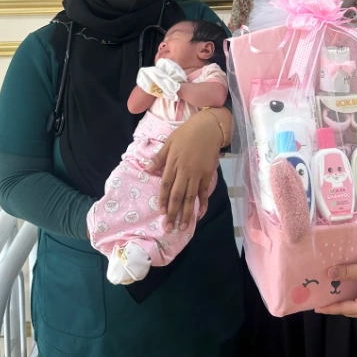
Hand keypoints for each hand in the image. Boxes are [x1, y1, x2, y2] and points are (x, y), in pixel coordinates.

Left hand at [144, 110, 224, 231]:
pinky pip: (204, 192)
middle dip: (173, 213)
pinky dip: (202, 204)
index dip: (163, 200)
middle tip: (169, 228)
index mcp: (173, 163)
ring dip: (186, 214)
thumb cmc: (187, 132)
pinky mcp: (207, 174)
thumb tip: (147, 169)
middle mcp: (185, 171)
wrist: (209, 127)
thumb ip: (159, 157)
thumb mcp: (170, 141)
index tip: (161, 213)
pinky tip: (200, 215)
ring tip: (183, 227)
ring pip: (190, 197)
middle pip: (177, 196)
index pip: (166, 186)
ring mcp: (197, 174)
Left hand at [315, 256, 356, 318]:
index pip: (344, 309)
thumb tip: (329, 273)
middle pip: (351, 311)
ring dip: (348, 303)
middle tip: (324, 300)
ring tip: (335, 296)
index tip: (317, 308)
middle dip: (338, 306)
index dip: (330, 308)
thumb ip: (346, 272)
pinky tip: (352, 292)